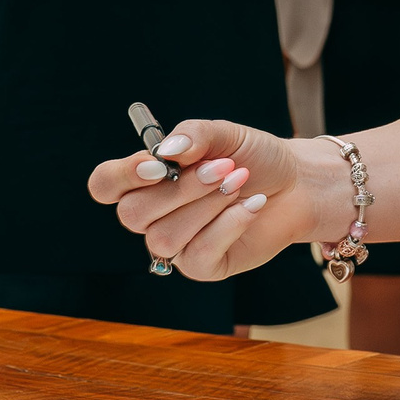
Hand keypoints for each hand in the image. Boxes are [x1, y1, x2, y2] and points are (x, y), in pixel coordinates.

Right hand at [88, 118, 334, 278]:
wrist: (295, 183)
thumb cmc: (252, 157)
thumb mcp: (225, 134)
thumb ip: (194, 135)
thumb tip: (166, 151)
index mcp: (145, 180)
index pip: (105, 185)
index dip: (122, 177)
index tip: (158, 165)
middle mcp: (153, 215)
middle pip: (132, 214)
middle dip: (181, 189)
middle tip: (222, 167)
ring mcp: (176, 245)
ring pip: (165, 237)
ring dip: (208, 206)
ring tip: (239, 183)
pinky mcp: (203, 266)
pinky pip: (198, 255)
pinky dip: (229, 225)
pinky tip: (251, 205)